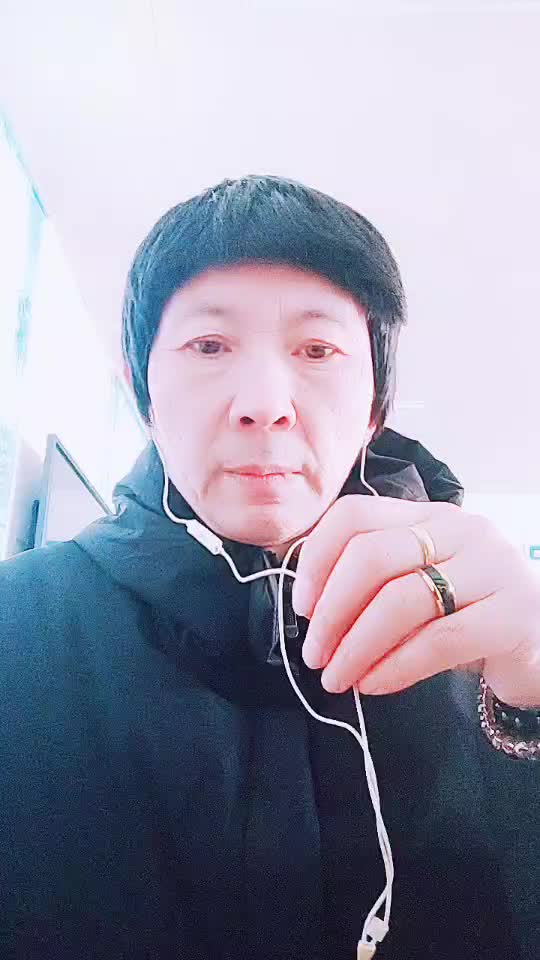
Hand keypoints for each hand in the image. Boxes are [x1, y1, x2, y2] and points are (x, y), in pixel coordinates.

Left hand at [292, 495, 539, 707]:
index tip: (302, 605)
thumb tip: (311, 610)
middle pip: (372, 554)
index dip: (317, 559)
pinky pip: (439, 641)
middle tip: (314, 653)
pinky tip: (372, 685)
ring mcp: (493, 568)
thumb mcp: (418, 590)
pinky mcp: (514, 615)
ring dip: (356, 646)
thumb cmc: (468, 619)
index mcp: (429, 516)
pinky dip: (395, 667)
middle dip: (331, 610)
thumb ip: (375, 586)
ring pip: (401, 599)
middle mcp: (463, 530)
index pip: (356, 514)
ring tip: (336, 677)